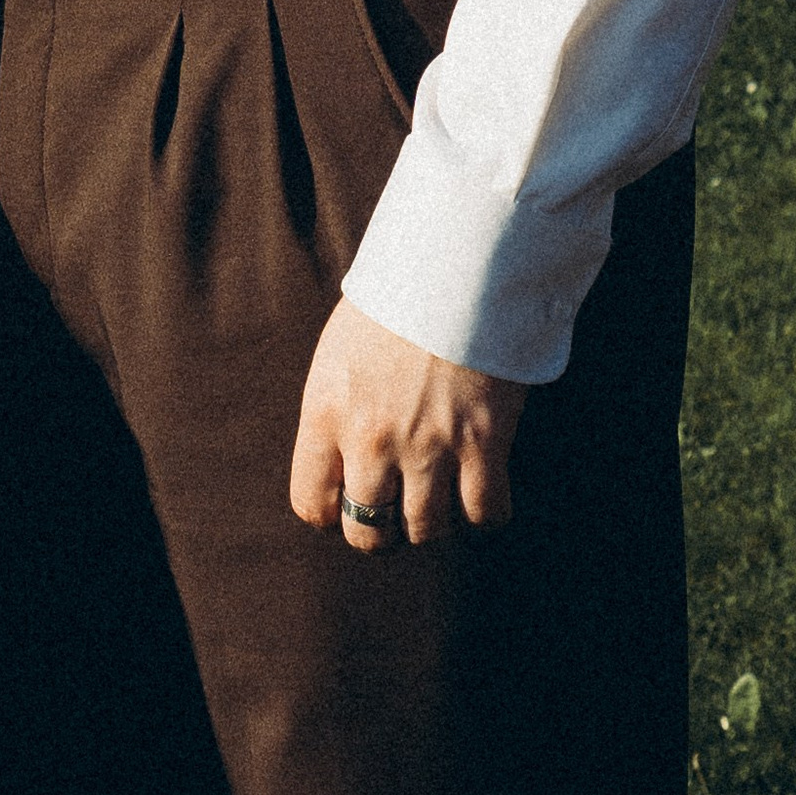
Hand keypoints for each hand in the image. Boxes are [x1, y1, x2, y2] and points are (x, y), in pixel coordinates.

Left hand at [289, 295, 526, 549]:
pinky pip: (483, 514)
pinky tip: (481, 495)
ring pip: (425, 531)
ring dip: (432, 523)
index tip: (349, 504)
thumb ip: (337, 406)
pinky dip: (484, 516)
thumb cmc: (396, 298)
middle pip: (367, 531)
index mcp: (326, 411)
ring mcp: (428, 445)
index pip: (311, 502)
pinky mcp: (482, 443)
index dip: (332, 514)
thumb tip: (343, 454)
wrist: (453, 262)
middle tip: (397, 510)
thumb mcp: (340, 349)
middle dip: (381, 530)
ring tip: (440, 500)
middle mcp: (370, 438)